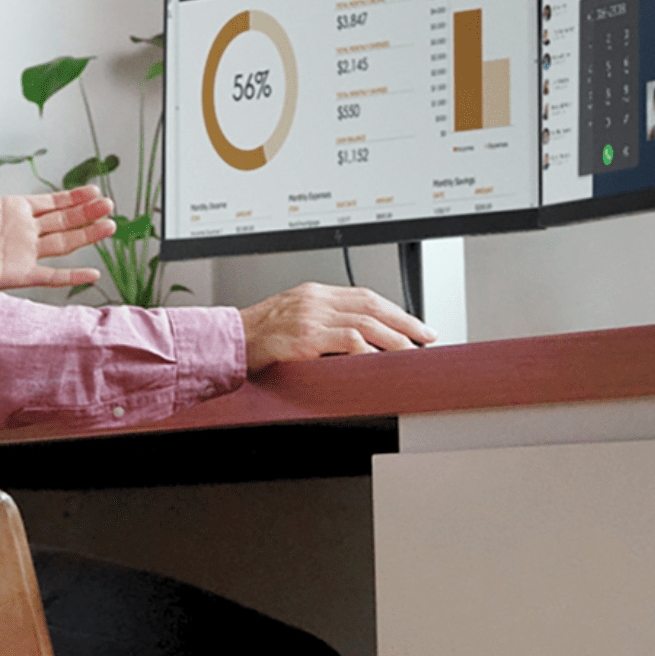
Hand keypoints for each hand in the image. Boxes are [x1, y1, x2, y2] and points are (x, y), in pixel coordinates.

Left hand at [0, 161, 114, 289]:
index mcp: (13, 211)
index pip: (52, 202)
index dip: (73, 197)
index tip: (93, 190)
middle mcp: (24, 231)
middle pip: (64, 220)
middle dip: (87, 212)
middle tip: (109, 204)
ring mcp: (24, 252)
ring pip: (64, 243)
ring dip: (87, 235)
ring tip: (109, 226)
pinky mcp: (19, 273)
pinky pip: (50, 276)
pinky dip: (72, 275)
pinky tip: (92, 273)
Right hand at [238, 283, 435, 371]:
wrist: (229, 342)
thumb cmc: (258, 338)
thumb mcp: (293, 319)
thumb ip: (323, 323)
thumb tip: (358, 342)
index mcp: (316, 294)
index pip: (365, 296)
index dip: (394, 310)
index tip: (413, 325)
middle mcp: (316, 300)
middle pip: (372, 305)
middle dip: (404, 322)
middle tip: (426, 336)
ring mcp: (311, 316)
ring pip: (366, 322)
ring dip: (394, 338)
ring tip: (412, 352)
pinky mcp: (306, 337)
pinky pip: (347, 340)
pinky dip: (368, 350)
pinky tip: (380, 361)